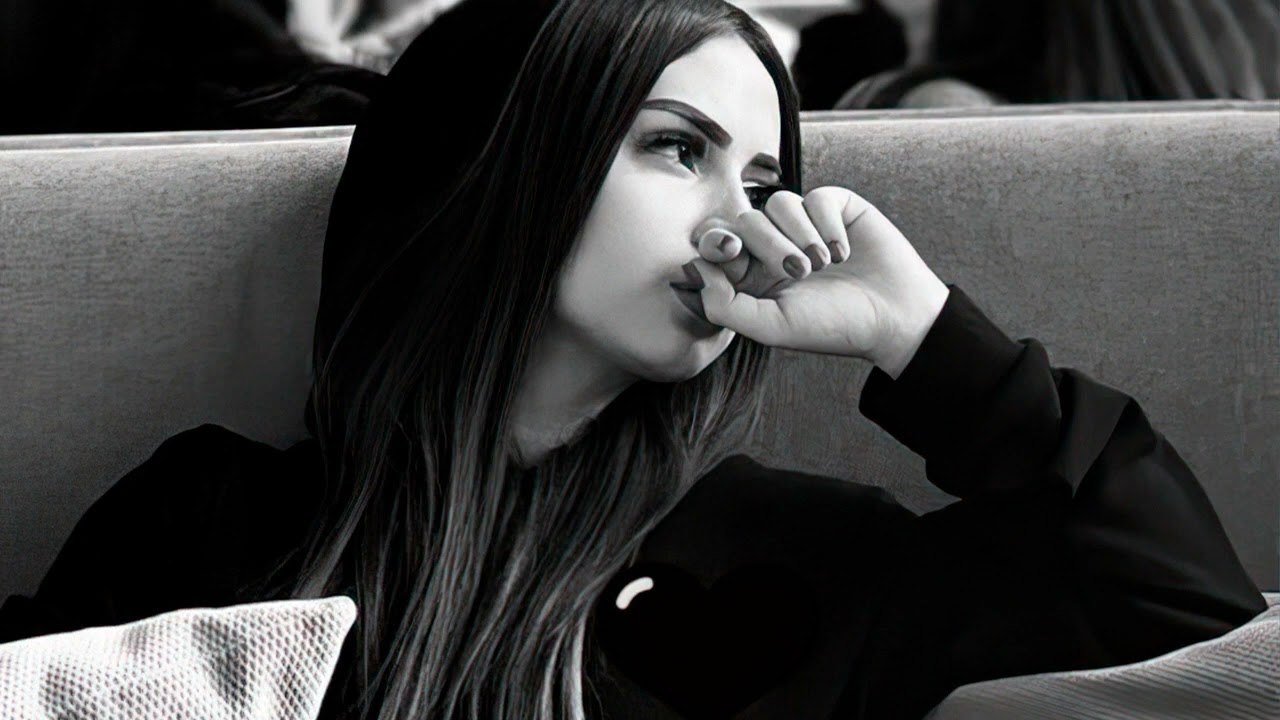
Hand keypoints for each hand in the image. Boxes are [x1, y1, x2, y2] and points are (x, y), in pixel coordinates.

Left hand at [684, 187, 949, 377]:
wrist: (893, 318)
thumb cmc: (832, 327)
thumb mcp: (771, 326)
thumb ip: (724, 304)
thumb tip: (694, 266)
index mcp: (753, 275)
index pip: (717, 243)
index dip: (719, 244)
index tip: (735, 257)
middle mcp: (775, 245)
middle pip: (746, 219)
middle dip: (768, 244)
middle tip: (800, 272)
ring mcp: (805, 225)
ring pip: (780, 202)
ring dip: (800, 234)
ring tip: (823, 265)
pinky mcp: (837, 208)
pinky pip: (817, 197)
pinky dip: (827, 224)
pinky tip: (844, 251)